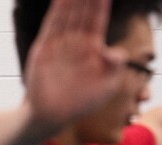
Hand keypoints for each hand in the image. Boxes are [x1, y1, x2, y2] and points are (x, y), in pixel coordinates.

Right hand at [23, 0, 128, 129]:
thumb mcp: (108, 87)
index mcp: (91, 49)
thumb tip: (113, 50)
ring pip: (67, 15)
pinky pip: (51, 26)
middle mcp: (74, 43)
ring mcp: (58, 44)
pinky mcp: (44, 49)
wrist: (52, 116)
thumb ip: (117, 66)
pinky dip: (56, 12)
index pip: (97, 20)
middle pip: (82, 13)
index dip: (101, 4)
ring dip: (72, 0)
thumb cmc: (80, 104)